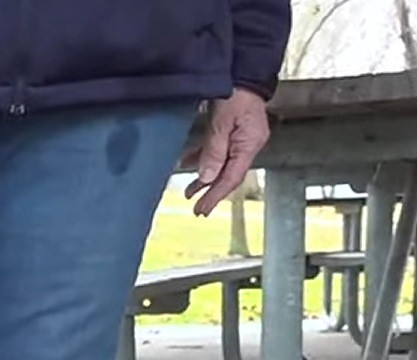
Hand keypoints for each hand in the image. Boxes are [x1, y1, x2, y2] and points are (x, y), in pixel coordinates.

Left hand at [182, 87, 270, 216]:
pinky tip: (188, 164)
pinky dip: (204, 158)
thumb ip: (214, 151)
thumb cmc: (235, 93)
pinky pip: (219, 151)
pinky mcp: (234, 131)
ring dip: (205, 177)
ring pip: (222, 164)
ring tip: (189, 192)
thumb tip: (207, 178)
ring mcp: (242, 138)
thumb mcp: (221, 123)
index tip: (201, 209)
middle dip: (211, 191)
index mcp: (249, 144)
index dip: (216, 195)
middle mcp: (248, 144)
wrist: (243, 72)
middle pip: (229, 174)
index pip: (232, 177)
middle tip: (197, 209)